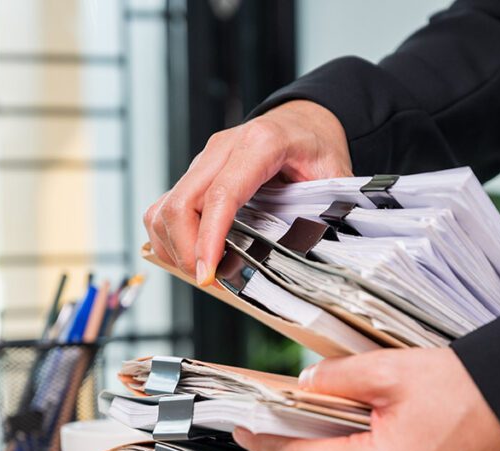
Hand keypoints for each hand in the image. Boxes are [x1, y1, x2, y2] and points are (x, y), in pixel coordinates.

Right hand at [143, 100, 352, 283]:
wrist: (302, 121)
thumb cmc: (314, 146)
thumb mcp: (335, 174)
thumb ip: (328, 211)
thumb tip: (317, 252)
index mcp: (260, 144)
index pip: (221, 196)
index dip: (209, 238)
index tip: (207, 272)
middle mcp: (223, 148)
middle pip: (182, 203)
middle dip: (187, 251)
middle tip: (209, 279)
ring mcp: (205, 161)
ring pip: (166, 208)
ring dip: (174, 246)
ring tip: (202, 271)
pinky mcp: (195, 174)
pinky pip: (165, 207)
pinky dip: (168, 237)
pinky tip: (191, 255)